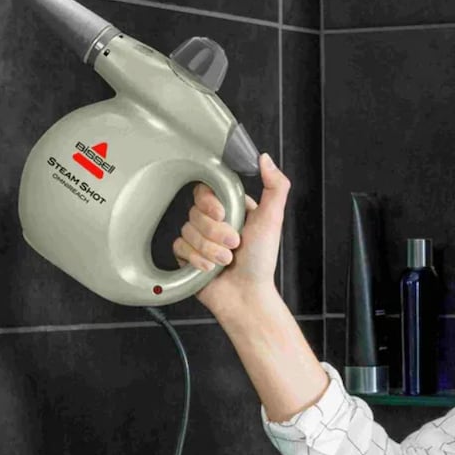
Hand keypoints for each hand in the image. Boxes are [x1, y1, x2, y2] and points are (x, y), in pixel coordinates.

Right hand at [173, 152, 290, 313]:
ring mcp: (198, 238)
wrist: (247, 296)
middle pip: (195, 211)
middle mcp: (213, 221)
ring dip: (209, 249)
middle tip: (234, 245)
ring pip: (187, 230)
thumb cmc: (262, 260)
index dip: (210, 202)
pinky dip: (196, 259)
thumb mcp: (272, 219)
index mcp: (230, 207)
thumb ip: (275, 186)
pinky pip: (179, 248)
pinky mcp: (187, 256)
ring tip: (227, 260)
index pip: (206, 190)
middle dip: (215, 232)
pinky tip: (210, 268)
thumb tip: (265, 158)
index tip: (223, 214)